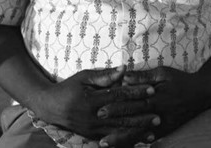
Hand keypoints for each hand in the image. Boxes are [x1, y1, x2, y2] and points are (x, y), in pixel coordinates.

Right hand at [33, 65, 158, 143]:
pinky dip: (127, 140)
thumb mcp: (84, 77)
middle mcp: (93, 117)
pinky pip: (113, 140)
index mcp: (91, 100)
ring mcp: (92, 130)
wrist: (51, 107)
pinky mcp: (92, 138)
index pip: (119, 96)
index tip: (152, 89)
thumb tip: (124, 69)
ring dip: (138, 130)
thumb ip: (104, 75)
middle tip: (159, 112)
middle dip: (142, 114)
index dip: (136, 92)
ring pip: (120, 130)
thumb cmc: (69, 87)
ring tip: (154, 128)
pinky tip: (140, 140)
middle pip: (122, 115)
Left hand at [99, 66, 209, 144]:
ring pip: (139, 134)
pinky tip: (126, 146)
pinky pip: (150, 138)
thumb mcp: (162, 72)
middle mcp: (157, 113)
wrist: (201, 94)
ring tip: (106, 143)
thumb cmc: (179, 79)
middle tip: (97, 131)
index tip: (100, 109)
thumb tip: (125, 77)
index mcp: (155, 97)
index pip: (131, 102)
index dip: (116, 107)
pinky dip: (137, 142)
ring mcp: (162, 124)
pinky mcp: (167, 130)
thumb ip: (143, 76)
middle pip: (132, 120)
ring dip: (122, 139)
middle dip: (114, 126)